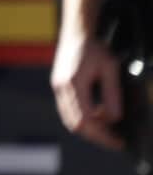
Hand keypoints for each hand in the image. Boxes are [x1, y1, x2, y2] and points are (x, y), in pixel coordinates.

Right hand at [52, 28, 127, 148]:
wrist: (76, 33)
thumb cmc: (94, 48)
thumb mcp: (111, 69)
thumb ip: (112, 94)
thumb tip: (114, 118)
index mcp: (73, 84)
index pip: (86, 120)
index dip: (102, 135)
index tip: (117, 141)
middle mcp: (62, 88)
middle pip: (76, 124)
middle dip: (96, 136)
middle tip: (114, 141)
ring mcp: (57, 88)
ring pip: (69, 120)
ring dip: (88, 129)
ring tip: (107, 132)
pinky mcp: (58, 87)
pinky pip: (67, 111)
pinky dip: (82, 120)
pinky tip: (96, 118)